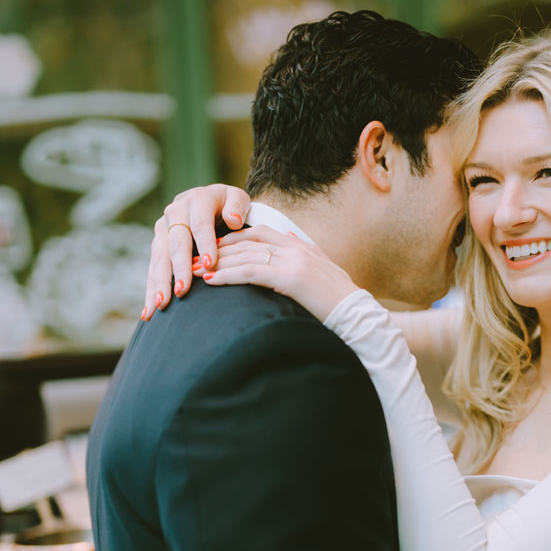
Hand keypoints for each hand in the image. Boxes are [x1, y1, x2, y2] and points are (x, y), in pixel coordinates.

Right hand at [143, 183, 250, 319]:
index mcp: (197, 201)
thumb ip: (237, 206)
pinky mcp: (158, 246)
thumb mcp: (237, 199)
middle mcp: (175, 214)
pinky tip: (149, 311)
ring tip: (162, 304)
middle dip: (178, 268)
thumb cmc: (228, 206)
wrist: (209, 202)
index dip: (205, 244)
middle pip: (176, 243)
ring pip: (160, 258)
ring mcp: (163, 230)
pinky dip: (151, 290)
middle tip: (182, 290)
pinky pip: (153, 269)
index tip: (210, 264)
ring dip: (160, 282)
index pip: (200, 224)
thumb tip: (234, 220)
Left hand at [193, 223, 358, 322]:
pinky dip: (228, 276)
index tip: (211, 248)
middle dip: (216, 250)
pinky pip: (252, 272)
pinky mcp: (291, 278)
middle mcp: (295, 248)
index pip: (258, 233)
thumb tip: (283, 253)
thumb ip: (301, 262)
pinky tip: (211, 281)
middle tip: (191, 258)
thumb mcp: (319, 277)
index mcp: (300, 246)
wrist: (359, 317)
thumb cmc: (338, 305)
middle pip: (246, 242)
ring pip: (245, 255)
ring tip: (193, 270)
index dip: (232, 239)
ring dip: (216, 263)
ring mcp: (294, 261)